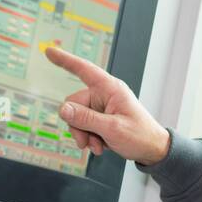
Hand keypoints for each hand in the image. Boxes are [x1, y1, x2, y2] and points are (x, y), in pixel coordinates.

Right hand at [44, 45, 171, 162]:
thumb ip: (86, 119)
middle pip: (74, 103)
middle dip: (77, 125)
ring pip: (76, 117)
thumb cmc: (140, 136)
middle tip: (87, 142)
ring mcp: (102, 107)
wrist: (153, 150)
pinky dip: (88, 137)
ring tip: (97, 146)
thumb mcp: (112, 129)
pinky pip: (83, 125)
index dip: (65, 60)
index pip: (84, 69)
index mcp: (111, 89)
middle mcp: (104, 95)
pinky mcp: (101, 118)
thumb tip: (63, 109)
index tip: (49, 51)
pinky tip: (100, 145)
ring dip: (84, 134)